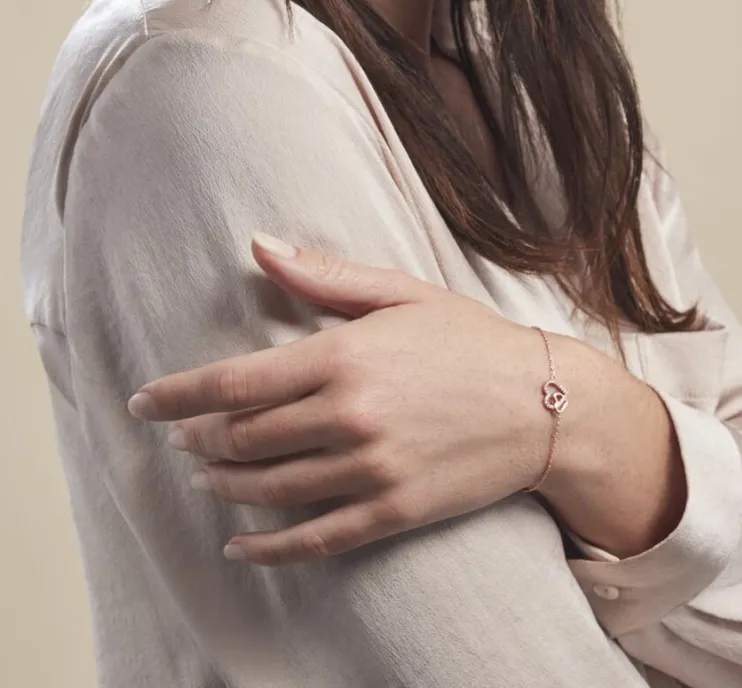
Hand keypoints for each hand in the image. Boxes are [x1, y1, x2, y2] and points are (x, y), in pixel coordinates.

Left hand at [127, 234, 560, 564]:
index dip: (178, 396)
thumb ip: (324, 275)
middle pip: (242, 438)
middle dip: (199, 439)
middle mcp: (349, 416)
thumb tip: (258, 246)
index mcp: (344, 356)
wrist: (544, 403)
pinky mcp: (393, 510)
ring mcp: (371, 469)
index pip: (233, 382)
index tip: (144, 403)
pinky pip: (314, 538)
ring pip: (268, 489)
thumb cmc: (470, 340)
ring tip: (204, 478)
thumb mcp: (401, 294)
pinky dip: (267, 548)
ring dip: (223, 486)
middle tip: (181, 438)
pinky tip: (238, 546)